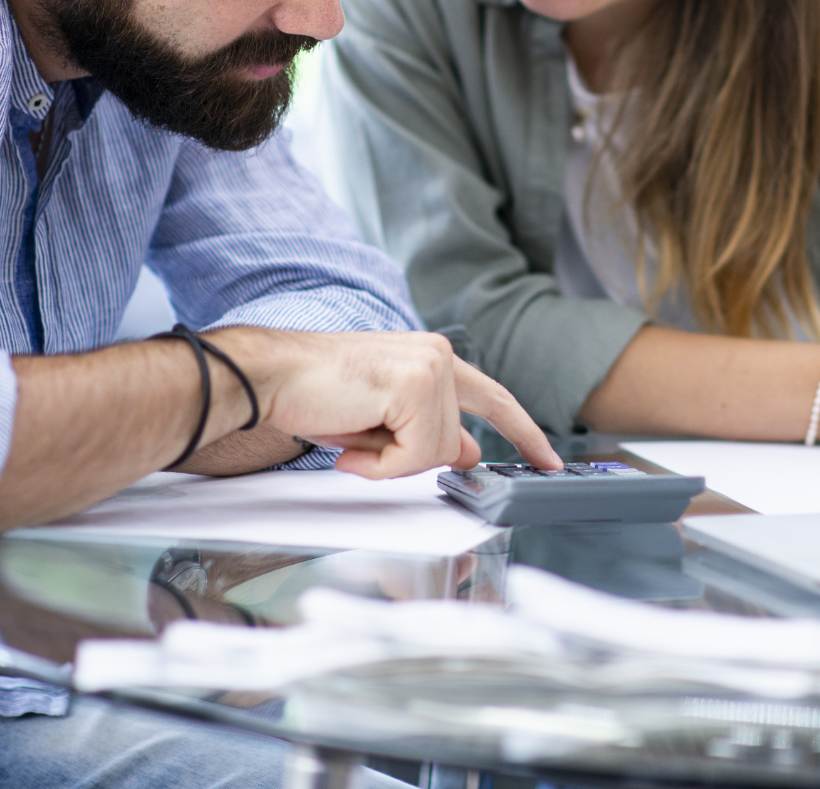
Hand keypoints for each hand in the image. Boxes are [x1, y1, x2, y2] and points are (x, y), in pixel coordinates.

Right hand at [209, 328, 560, 477]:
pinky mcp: (416, 386)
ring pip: (436, 452)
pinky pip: (415, 456)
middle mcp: (439, 355)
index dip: (523, 431)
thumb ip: (428, 429)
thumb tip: (468, 450)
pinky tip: (350, 444)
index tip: (549, 459)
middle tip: (360, 444)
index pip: (493, 398)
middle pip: (455, 442)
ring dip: (389, 460)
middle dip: (409, 458)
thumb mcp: (383, 419)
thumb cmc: (314, 393)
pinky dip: (380, 464)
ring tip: (350, 434)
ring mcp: (431, 368)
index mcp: (433, 357)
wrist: (270, 377)